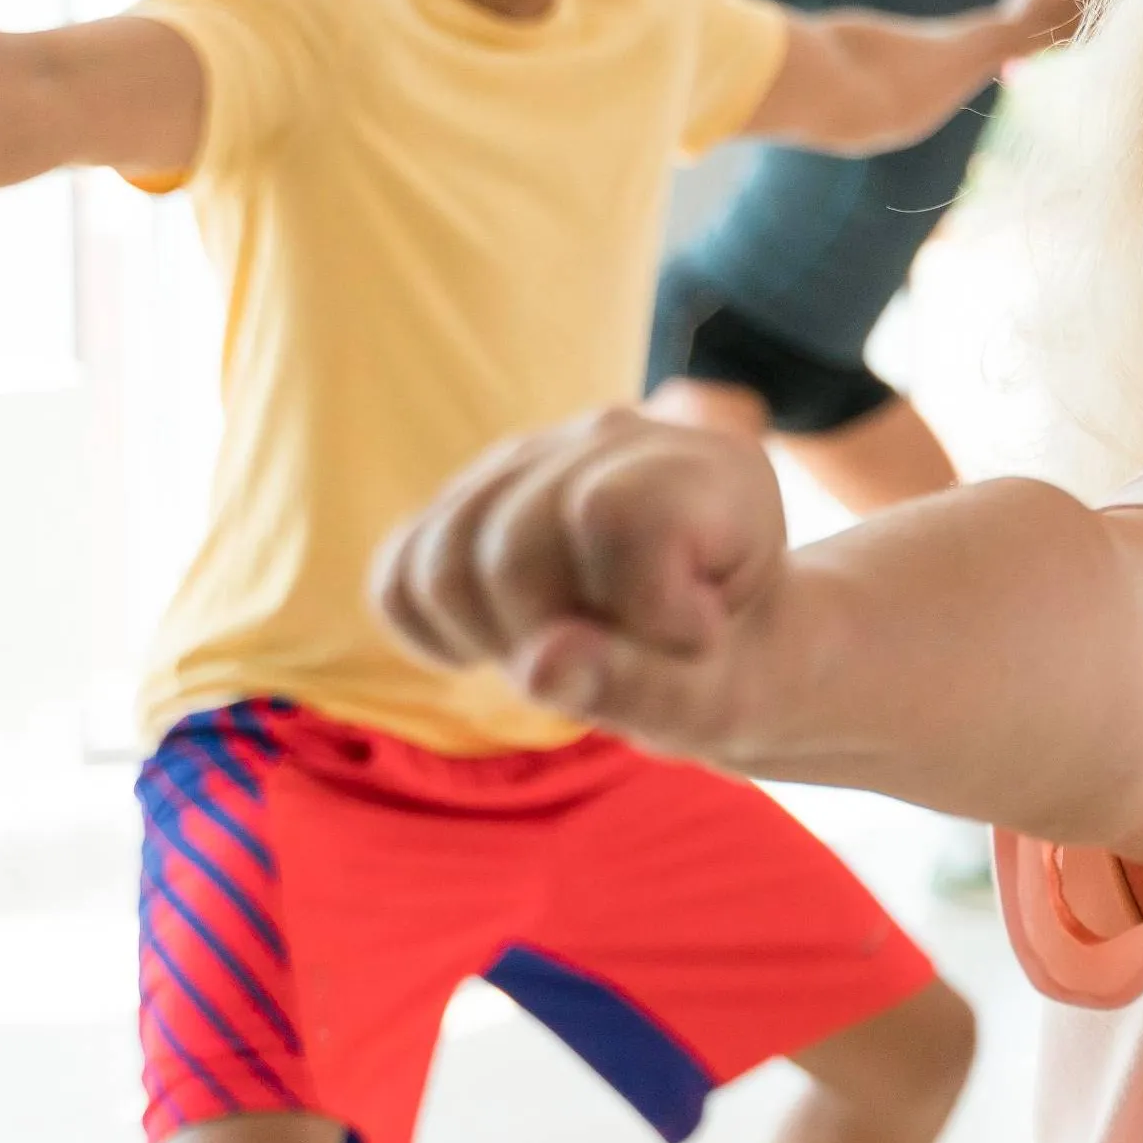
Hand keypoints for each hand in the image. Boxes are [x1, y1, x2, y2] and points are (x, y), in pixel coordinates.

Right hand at [372, 409, 797, 759]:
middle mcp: (620, 439)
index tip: (698, 637)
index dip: (643, 605)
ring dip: (491, 639)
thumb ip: (645, 686)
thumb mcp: (725, 704)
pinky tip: (498, 648)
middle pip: (510, 545)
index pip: (614, 515)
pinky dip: (432, 631)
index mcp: (713, 471)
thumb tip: (540, 665)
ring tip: (567, 653)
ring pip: (441, 557)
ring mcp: (536, 458)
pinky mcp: (474, 496)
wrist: (738, 648)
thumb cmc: (743, 676)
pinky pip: (398, 571)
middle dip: (550, 638)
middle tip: (621, 661)